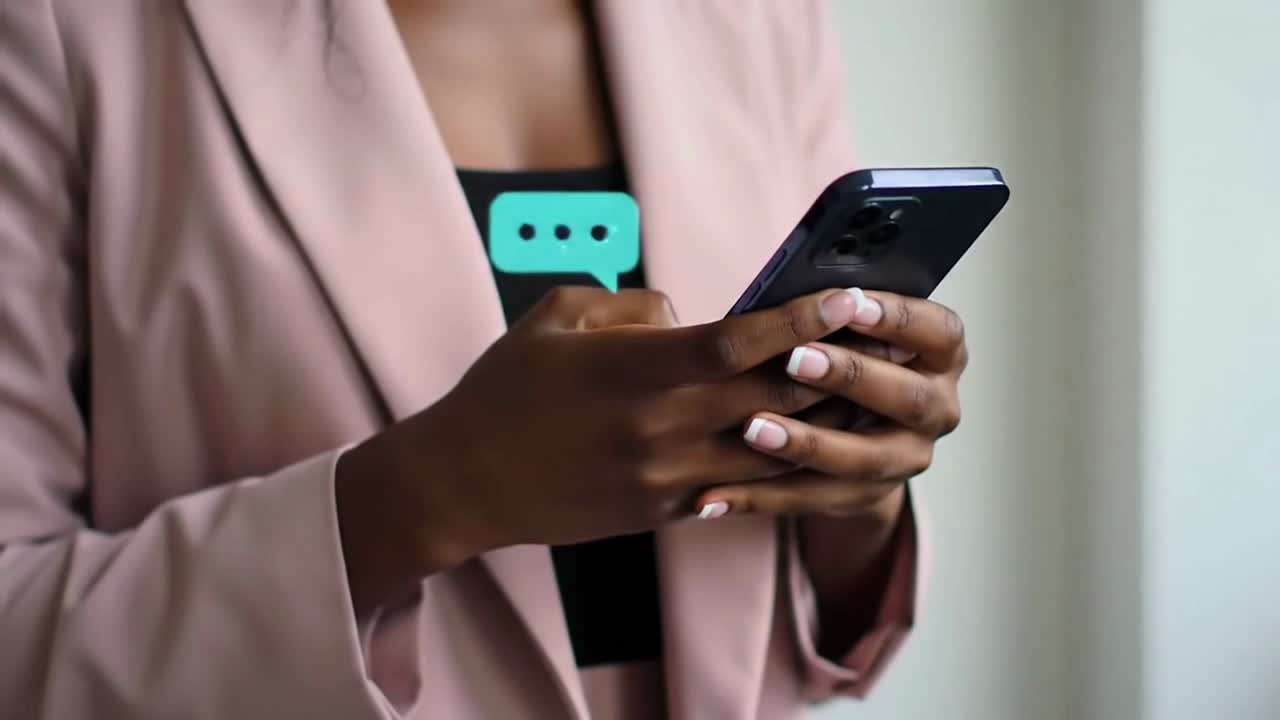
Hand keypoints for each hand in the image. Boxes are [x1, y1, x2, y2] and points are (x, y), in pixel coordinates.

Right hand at [335, 286, 870, 611]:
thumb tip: (687, 315)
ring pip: (767, 451)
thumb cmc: (505, 389)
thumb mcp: (555, 317)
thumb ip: (631, 305)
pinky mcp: (661, 512)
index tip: (846, 294)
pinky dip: (776, 464)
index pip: (734, 342)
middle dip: (834, 367)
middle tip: (888, 340)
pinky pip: (736, 488)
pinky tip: (810, 440)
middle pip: (768, 396)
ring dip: (821, 422)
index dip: (798, 318)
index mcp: (630, 368)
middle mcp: (655, 426)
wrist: (464, 482)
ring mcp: (662, 477)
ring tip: (869, 393)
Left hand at [693, 289, 967, 517]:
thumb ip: (831, 310)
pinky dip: (761, 497)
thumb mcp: (846, 322)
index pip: (936, 331)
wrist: (850, 418)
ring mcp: (907, 458)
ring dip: (807, 443)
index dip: (896, 318)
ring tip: (752, 429)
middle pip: (907, 397)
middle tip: (795, 358)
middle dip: (851, 377)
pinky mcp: (865, 496)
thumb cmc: (840, 344)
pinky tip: (714, 496)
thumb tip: (791, 288)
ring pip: (863, 459)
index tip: (849, 302)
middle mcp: (937, 408)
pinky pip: (814, 500)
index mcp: (942, 353)